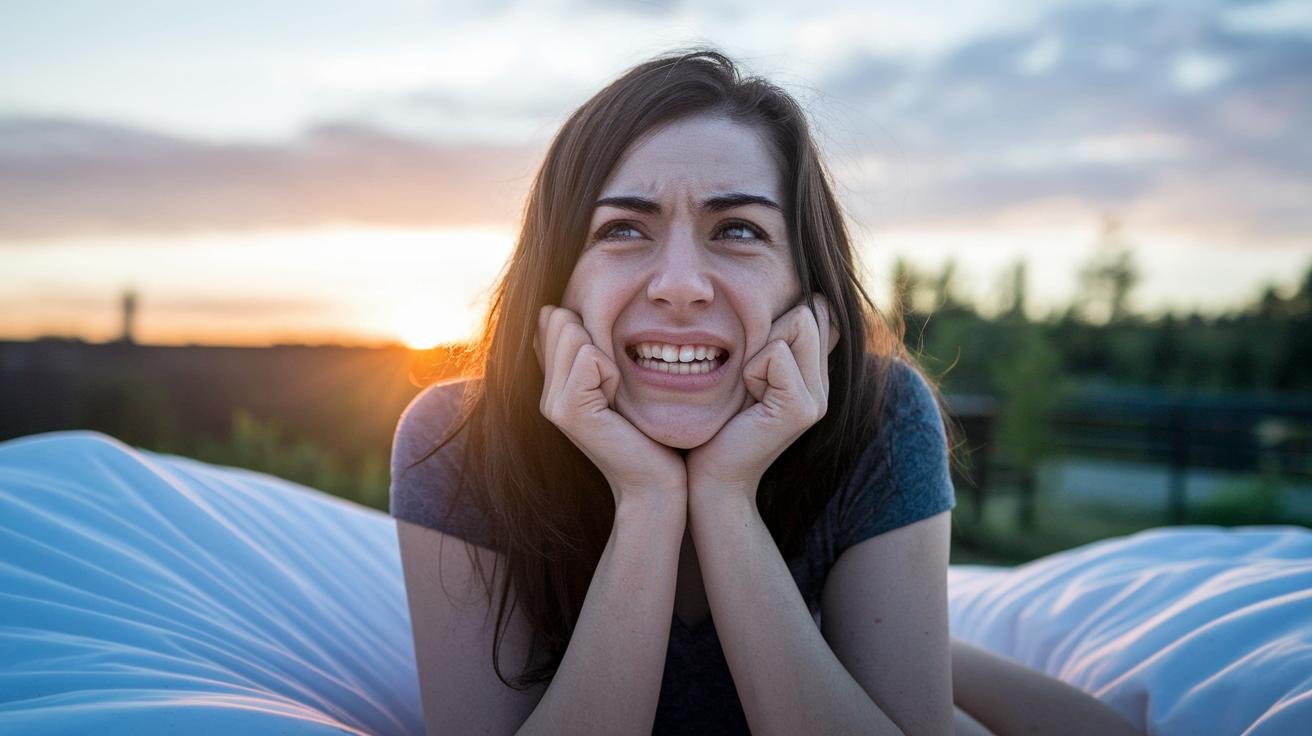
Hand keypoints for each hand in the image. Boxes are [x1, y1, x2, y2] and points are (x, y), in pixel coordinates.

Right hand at [535, 305, 687, 506]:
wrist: (655, 483)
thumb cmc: (649, 432)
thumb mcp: (619, 382)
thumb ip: (594, 349)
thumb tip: (565, 306)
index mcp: (554, 382)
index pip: (552, 318)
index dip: (589, 329)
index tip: (610, 371)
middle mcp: (546, 392)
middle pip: (560, 319)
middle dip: (598, 339)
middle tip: (615, 385)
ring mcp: (552, 402)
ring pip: (574, 333)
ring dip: (609, 358)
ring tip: (616, 395)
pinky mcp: (567, 410)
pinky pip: (590, 357)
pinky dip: (613, 373)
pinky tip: (617, 404)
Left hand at [686, 294, 838, 501]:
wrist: (712, 476)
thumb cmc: (718, 423)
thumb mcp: (746, 372)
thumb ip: (769, 340)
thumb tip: (789, 297)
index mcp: (814, 376)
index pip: (818, 311)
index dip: (781, 319)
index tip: (754, 359)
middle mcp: (823, 386)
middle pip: (809, 312)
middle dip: (769, 331)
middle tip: (748, 376)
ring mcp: (818, 399)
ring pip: (797, 324)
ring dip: (758, 350)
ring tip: (747, 388)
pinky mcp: (800, 408)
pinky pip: (776, 354)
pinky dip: (752, 369)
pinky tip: (747, 398)